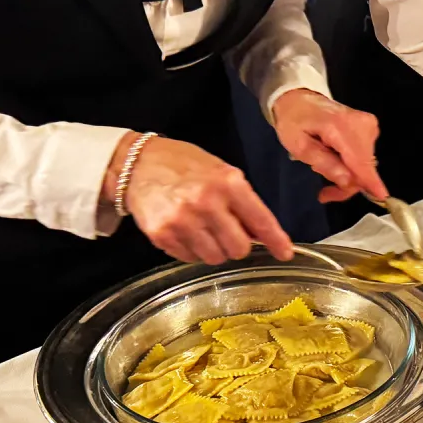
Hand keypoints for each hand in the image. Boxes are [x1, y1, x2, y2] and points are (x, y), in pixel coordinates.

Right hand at [107, 134, 293, 264]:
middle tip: (229, 233)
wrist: (138, 164)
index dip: (276, 240)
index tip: (285, 253)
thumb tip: (262, 233)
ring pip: (215, 257)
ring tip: (204, 229)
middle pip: (239, 247)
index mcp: (228, 183)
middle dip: (238, 245)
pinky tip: (186, 231)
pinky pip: (190, 258)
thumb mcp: (221, 171)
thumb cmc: (185, 165)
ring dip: (215, 249)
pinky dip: (193, 250)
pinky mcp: (162, 235)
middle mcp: (207, 202)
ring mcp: (183, 220)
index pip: (260, 220)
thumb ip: (242, 201)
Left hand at [272, 88, 387, 202]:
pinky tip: (337, 161)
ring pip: (366, 164)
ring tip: (326, 172)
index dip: (370, 181)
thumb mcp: (298, 146)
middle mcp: (360, 124)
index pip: (360, 159)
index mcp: (339, 126)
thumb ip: (324, 163)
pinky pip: (366, 156)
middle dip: (348, 184)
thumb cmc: (294, 122)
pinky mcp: (370, 127)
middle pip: (364, 166)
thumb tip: (348, 181)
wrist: (300, 99)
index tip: (382, 198)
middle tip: (326, 193)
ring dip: (349, 176)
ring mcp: (368, 124)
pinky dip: (353, 165)